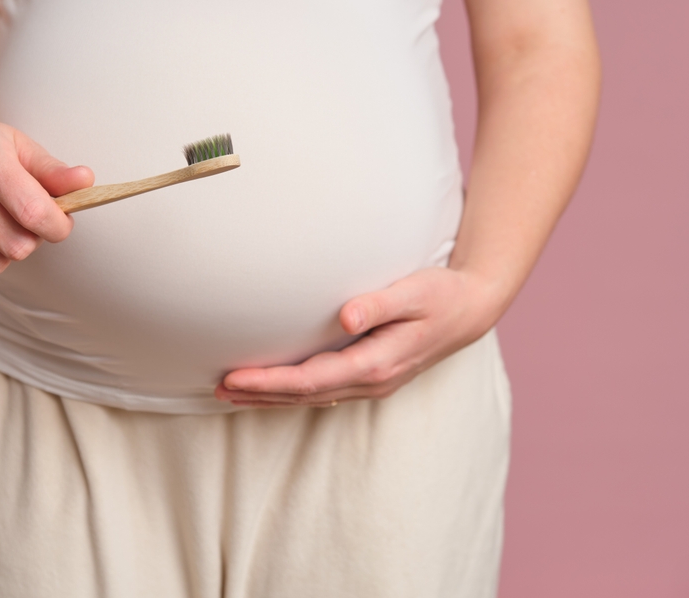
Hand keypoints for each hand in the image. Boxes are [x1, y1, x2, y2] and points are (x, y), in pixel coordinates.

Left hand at [214, 267, 506, 406]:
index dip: (269, 382)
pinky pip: (323, 392)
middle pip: (304, 395)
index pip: (311, 379)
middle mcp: (372, 380)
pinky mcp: (370, 377)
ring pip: (311, 398)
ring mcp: (371, 383)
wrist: (472, 309)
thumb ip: (380, 303)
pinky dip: (292, 393)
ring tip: (231, 393)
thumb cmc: (441, 294)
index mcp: (377, 363)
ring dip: (271, 398)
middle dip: (260, 395)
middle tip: (217, 388)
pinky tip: (271, 389)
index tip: (234, 377)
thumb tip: (345, 317)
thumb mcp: (415, 291)